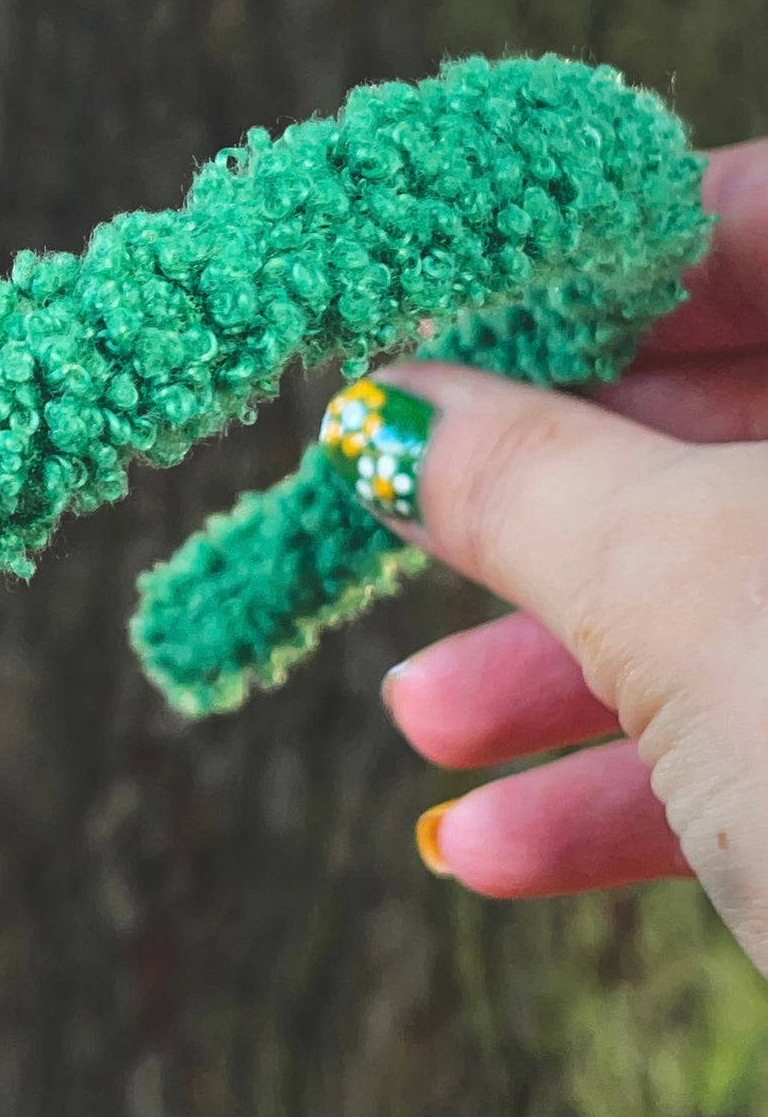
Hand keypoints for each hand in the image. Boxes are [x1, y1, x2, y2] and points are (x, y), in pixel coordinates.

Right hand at [344, 138, 767, 969]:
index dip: (592, 268)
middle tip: (416, 522)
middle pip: (744, 433)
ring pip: (763, 606)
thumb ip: (525, 480)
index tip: (448, 330)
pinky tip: (503, 847)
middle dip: (553, 509)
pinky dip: (654, 792)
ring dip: (571, 678)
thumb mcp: (693, 590)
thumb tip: (387, 411)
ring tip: (423, 723)